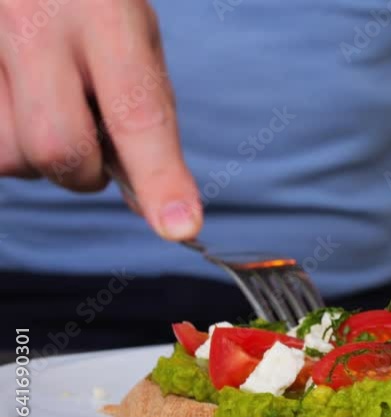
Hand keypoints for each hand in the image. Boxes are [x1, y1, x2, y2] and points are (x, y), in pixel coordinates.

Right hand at [0, 0, 200, 239]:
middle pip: (59, 149)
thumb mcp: (132, 40)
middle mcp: (32, 21)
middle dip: (84, 172)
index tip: (181, 228)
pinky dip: (8, 145)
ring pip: (10, 158)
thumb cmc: (90, 6)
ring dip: (38, 160)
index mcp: (102, 11)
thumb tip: (160, 207)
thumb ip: (144, 115)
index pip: (136, 112)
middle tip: (93, 144)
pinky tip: (18, 102)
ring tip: (49, 110)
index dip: (159, 177)